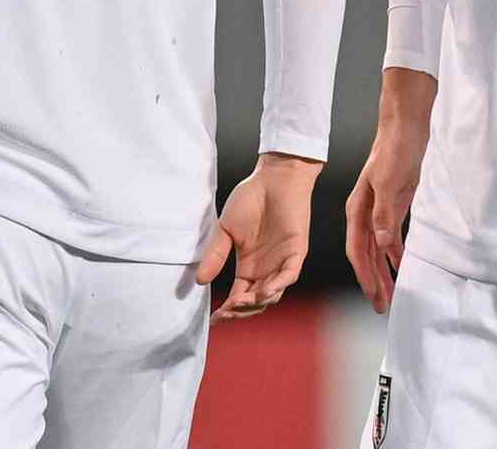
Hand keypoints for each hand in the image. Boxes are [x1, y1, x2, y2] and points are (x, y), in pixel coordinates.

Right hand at [194, 153, 320, 321]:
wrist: (274, 178)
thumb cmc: (251, 199)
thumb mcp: (226, 229)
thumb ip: (215, 255)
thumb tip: (199, 281)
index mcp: (249, 265)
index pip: (238, 296)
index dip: (227, 310)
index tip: (213, 319)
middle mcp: (266, 268)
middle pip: (254, 301)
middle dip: (240, 310)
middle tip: (225, 312)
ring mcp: (282, 261)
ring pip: (272, 294)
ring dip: (256, 302)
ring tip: (239, 302)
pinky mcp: (296, 251)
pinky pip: (289, 275)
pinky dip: (277, 286)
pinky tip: (263, 292)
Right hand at [344, 118, 427, 313]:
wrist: (406, 127)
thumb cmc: (394, 150)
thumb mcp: (390, 182)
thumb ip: (384, 214)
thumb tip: (382, 245)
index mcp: (357, 209)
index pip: (358, 251)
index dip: (366, 276)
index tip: (375, 297)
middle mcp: (364, 214)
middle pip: (366, 255)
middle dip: (373, 281)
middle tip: (383, 307)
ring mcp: (379, 211)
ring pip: (377, 250)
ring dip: (383, 272)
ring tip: (391, 294)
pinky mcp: (394, 206)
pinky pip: (391, 238)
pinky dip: (395, 254)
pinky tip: (400, 266)